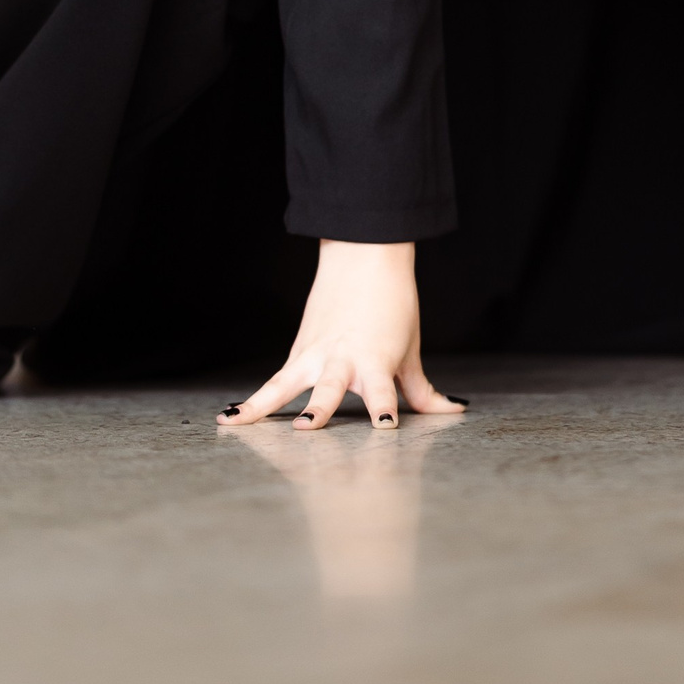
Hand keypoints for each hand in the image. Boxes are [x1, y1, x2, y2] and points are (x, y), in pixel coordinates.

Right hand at [217, 240, 465, 431]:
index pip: (383, 392)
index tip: (385, 426)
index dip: (384, 409)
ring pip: (285, 384)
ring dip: (266, 404)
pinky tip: (228, 418)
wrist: (364, 256)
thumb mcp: (410, 350)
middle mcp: (343, 360)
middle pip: (329, 388)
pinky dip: (253, 401)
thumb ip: (423, 390)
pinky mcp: (299, 353)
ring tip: (240, 422)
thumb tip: (454, 410)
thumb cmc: (394, 305)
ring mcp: (316, 356)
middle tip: (307, 426)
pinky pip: (274, 382)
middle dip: (319, 408)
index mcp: (376, 361)